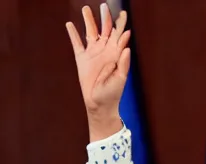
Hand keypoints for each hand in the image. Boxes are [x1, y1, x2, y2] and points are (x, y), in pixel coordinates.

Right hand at [66, 4, 130, 118]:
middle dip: (105, 18)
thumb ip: (123, 63)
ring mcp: (92, 54)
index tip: (122, 14)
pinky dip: (73, 34)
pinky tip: (70, 25)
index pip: (119, 36)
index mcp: (115, 54)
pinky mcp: (81, 60)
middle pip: (105, 30)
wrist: (99, 104)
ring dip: (89, 21)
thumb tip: (127, 46)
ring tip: (86, 9)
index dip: (121, 25)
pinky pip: (76, 44)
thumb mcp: (120, 78)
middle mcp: (104, 52)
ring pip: (90, 33)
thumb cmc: (113, 93)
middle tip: (105, 6)